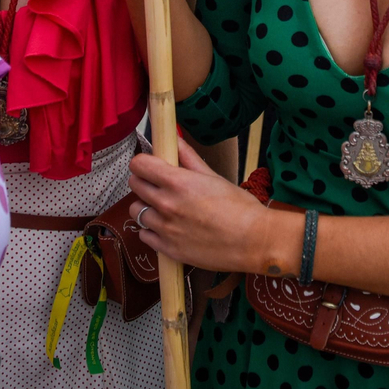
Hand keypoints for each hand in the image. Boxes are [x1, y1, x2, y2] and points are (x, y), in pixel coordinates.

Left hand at [128, 139, 291, 275]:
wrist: (253, 242)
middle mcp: (167, 204)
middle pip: (134, 185)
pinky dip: (152, 231)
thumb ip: (189, 158)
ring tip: (164, 209)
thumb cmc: (240, 208)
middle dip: (144, 181)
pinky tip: (168, 228)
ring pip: (136, 211)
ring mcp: (165, 229)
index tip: (150, 165)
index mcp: (178, 182)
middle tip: (159, 185)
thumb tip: (175, 139)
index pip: (139, 165)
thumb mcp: (214, 177)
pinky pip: (144, 235)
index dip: (143, 162)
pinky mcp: (168, 250)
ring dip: (146, 207)